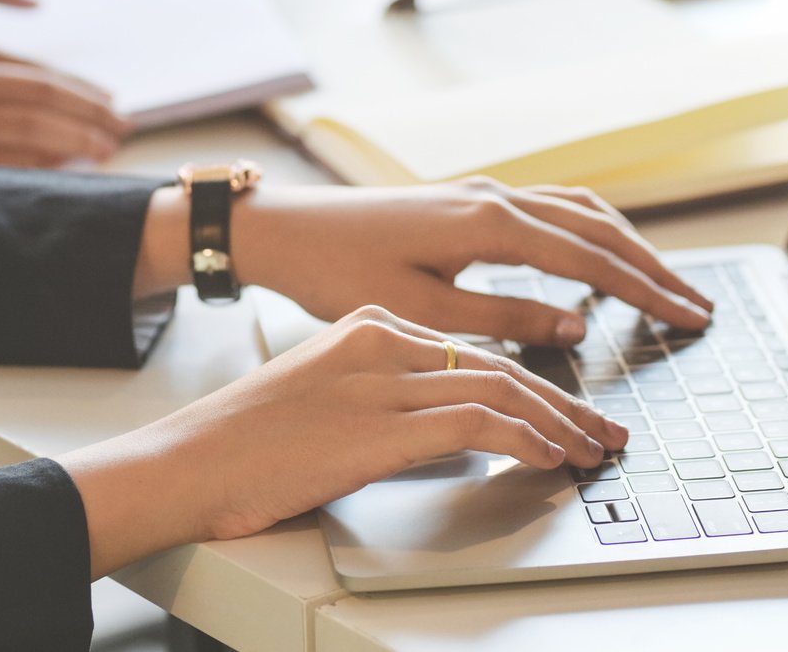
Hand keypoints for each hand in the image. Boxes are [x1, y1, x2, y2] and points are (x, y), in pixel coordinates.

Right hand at [0, 19, 129, 166]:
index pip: (29, 69)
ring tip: (103, 150)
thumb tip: (26, 87)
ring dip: (72, 143)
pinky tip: (60, 172)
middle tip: (122, 127)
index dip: (76, 88)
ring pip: (25, 133)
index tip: (108, 101)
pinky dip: (33, 168)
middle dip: (88, 114)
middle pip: (39, 98)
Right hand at [60, 305, 629, 574]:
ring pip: (500, 387)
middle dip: (561, 400)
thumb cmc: (242, 447)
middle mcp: (381, 338)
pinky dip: (526, 438)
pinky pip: (479, 421)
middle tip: (601, 431)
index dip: (530, 381)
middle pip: (497, 362)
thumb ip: (384, 403)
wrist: (185, 462)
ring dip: (558, 422)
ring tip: (590, 451)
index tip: (565, 411)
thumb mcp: (324, 404)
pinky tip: (549, 459)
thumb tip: (448, 434)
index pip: (471, 349)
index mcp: (368, 325)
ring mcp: (383, 377)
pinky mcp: (382, 420)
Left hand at [136, 178, 714, 345]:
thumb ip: (505, 318)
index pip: (591, 257)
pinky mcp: (469, 201)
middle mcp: (494, 197)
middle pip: (599, 227)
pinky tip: (597, 255)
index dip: (647, 289)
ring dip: (627, 245)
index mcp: (488, 224)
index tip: (689, 316)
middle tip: (698, 306)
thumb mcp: (423, 313)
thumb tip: (578, 326)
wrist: (286, 229)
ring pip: (579, 210)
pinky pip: (551, 208)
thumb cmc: (339, 273)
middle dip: (653, 267)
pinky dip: (590, 231)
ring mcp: (483, 193)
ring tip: (663, 283)